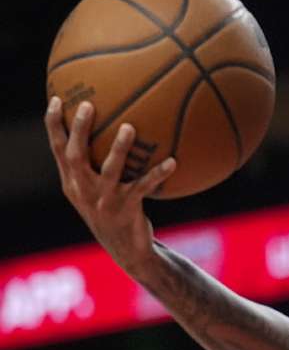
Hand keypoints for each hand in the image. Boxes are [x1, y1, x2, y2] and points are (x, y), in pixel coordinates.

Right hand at [45, 97, 176, 271]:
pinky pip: (144, 187)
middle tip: (87, 105)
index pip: (58, 149)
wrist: (127, 250)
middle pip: (75, 156)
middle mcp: (84, 190)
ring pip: (110, 170)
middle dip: (79, 130)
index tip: (57, 99)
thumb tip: (112, 128)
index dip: (54, 125)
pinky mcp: (127, 209)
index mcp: (73, 183)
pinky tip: (173, 161)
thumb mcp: (96, 192)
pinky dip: (158, 173)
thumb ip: (94, 166)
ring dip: (119, 148)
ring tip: (129, 126)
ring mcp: (105, 201)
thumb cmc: (113, 213)